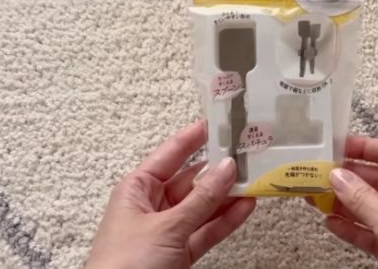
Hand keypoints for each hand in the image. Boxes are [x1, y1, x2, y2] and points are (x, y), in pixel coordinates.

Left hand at [85, 121, 255, 268]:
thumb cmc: (123, 266)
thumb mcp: (166, 227)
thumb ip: (200, 199)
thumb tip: (226, 169)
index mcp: (136, 189)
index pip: (169, 155)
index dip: (192, 138)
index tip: (216, 123)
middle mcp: (151, 206)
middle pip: (191, 180)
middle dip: (218, 170)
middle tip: (246, 155)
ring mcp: (167, 230)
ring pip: (202, 206)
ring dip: (227, 196)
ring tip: (254, 179)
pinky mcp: (179, 253)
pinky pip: (206, 230)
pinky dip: (225, 220)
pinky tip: (246, 207)